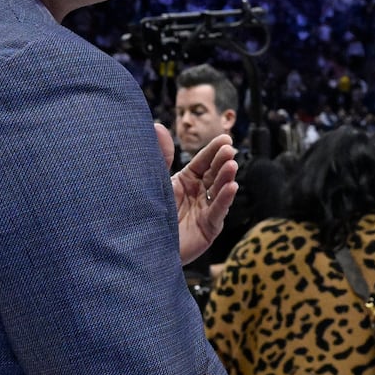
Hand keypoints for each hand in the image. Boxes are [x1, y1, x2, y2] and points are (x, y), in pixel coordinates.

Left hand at [158, 126, 237, 263]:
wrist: (141, 248)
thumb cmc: (147, 214)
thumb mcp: (154, 181)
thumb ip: (160, 156)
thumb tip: (158, 126)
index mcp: (185, 181)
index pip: (202, 162)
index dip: (213, 151)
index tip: (225, 138)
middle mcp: (197, 195)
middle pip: (213, 175)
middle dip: (222, 162)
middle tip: (229, 150)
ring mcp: (204, 211)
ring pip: (219, 191)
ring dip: (227, 177)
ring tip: (232, 165)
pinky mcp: (208, 228)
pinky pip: (218, 211)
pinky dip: (225, 199)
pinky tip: (232, 187)